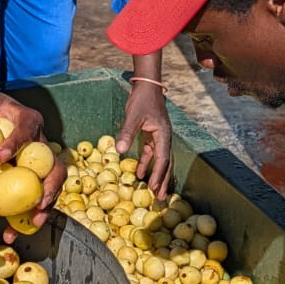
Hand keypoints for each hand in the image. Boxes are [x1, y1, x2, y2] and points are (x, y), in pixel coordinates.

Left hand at [0, 87, 67, 232]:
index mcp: (29, 121)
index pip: (27, 132)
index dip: (16, 144)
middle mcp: (39, 145)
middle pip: (54, 166)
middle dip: (50, 186)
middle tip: (38, 202)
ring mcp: (36, 166)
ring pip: (49, 188)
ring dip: (44, 207)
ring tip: (34, 223)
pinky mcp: (27, 182)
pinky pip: (30, 202)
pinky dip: (23, 219)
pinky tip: (10, 234)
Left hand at [117, 81, 172, 198]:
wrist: (147, 85)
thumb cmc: (141, 99)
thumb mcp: (133, 116)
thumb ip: (127, 133)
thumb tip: (119, 151)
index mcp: (163, 135)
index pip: (162, 159)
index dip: (158, 175)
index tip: (154, 188)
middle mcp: (164, 138)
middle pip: (165, 164)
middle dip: (162, 181)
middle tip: (160, 198)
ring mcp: (159, 137)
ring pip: (159, 160)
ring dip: (156, 175)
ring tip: (153, 191)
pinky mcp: (152, 135)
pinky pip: (151, 153)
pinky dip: (146, 164)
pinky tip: (139, 174)